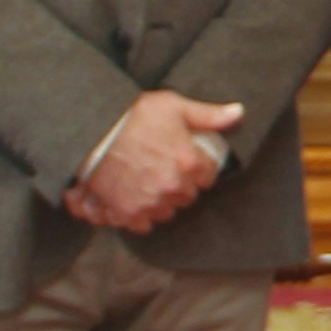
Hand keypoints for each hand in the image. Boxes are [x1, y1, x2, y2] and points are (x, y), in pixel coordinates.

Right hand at [73, 91, 240, 228]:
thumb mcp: (173, 106)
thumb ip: (208, 115)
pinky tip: (134, 195)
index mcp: (189, 162)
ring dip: (162, 201)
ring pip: (168, 211)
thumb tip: (239, 113)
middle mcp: (173, 186)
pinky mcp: (128, 212)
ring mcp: (151, 201)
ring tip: (148, 181)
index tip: (187, 160)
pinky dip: (141, 213)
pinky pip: (144, 223)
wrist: (91, 130)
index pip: (209, 176)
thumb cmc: (133, 114)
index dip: (199, 167)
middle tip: (163, 168)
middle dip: (181, 184)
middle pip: (188, 195)